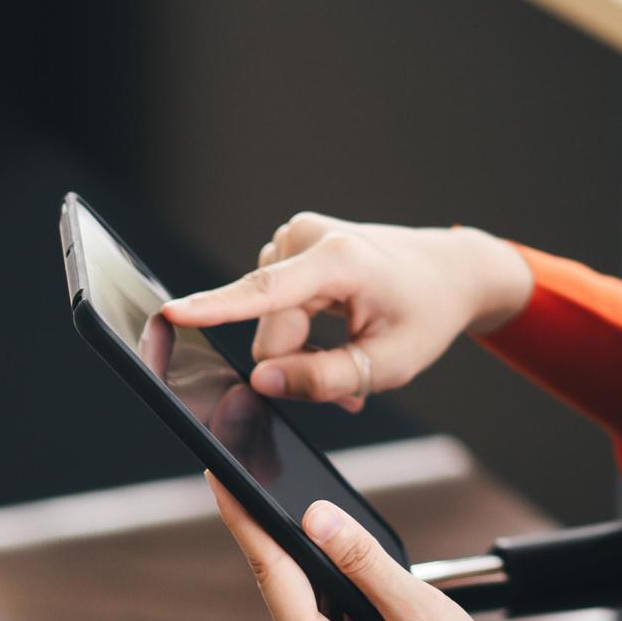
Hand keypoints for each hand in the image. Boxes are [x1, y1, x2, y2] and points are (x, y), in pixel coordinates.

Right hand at [165, 217, 533, 413]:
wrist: (450, 271)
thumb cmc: (426, 315)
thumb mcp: (389, 363)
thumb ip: (325, 379)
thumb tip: (262, 382)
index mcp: (338, 261)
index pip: (266, 292)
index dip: (215, 309)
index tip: (171, 315)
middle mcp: (307, 238)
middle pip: (271, 332)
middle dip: (302, 365)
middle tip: (352, 383)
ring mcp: (293, 238)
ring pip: (268, 323)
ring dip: (303, 349)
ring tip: (350, 349)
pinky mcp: (288, 246)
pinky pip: (273, 307)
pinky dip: (300, 330)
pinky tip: (335, 332)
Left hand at [208, 477, 551, 620]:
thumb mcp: (417, 610)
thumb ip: (362, 560)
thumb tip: (316, 517)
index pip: (272, 575)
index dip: (246, 522)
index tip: (221, 481)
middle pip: (295, 591)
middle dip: (318, 554)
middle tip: (348, 530)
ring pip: (317, 610)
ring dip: (346, 586)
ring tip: (398, 600)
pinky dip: (353, 608)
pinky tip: (390, 614)